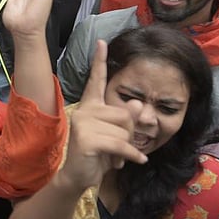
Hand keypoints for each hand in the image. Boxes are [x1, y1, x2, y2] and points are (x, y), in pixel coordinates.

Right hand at [57, 41, 146, 192]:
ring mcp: (83, 123)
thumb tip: (139, 103)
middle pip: (125, 114)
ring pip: (124, 130)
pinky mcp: (85, 138)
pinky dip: (129, 155)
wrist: (79, 177)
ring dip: (127, 148)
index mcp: (91, 105)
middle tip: (117, 148)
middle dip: (129, 134)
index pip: (96, 80)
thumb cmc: (99, 155)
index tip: (102, 42)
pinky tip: (130, 163)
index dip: (100, 61)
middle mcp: (85, 110)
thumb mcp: (117, 135)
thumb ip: (127, 119)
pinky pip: (119, 143)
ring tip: (114, 156)